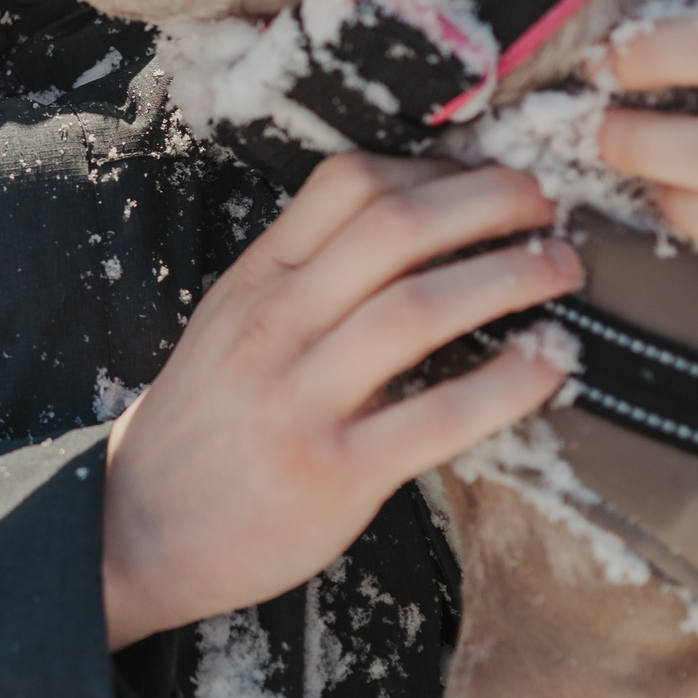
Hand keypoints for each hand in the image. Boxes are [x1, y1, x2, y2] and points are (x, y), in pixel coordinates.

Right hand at [100, 156, 576, 649]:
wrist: (136, 529)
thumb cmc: (204, 423)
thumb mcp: (232, 324)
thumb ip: (305, 276)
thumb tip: (412, 228)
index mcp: (255, 280)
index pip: (347, 184)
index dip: (435, 167)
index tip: (487, 178)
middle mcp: (275, 325)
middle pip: (396, 227)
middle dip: (490, 201)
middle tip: (545, 206)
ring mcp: (302, 398)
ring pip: (419, 309)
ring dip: (509, 277)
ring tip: (561, 271)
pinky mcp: (335, 472)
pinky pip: (435, 416)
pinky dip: (506, 384)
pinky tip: (547, 366)